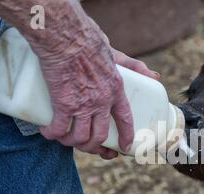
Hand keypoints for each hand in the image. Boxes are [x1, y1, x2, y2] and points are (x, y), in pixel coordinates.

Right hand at [36, 16, 158, 158]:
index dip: (127, 136)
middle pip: (100, 135)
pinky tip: (48, 132)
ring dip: (71, 142)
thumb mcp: (117, 55)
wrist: (65, 36)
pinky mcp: (62, 103)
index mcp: (115, 90)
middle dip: (94, 146)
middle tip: (86, 145)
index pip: (125, 119)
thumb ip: (135, 66)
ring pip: (80, 137)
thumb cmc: (88, 42)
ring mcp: (82, 105)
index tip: (125, 147)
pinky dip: (52, 134)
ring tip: (64, 138)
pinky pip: (59, 128)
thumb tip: (155, 77)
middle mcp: (101, 101)